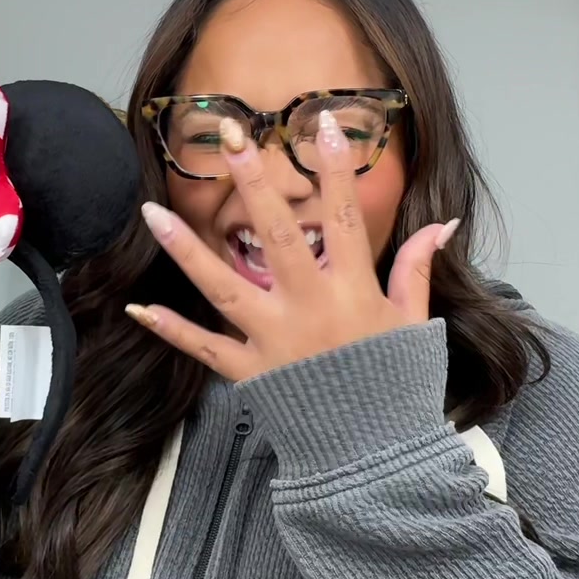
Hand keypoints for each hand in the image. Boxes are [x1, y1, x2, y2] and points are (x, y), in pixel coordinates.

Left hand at [127, 108, 457, 381]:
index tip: (324, 123)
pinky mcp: (249, 372)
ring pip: (222, 285)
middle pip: (276, 234)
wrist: (373, 456)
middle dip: (254, 183)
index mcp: (352, 292)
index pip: (343, 217)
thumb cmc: (397, 386)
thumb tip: (440, 224)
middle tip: (232, 139)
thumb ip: (417, 269)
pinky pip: (203, 346)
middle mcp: (307, 308)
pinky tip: (137, 307)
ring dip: (185, 249)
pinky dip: (171, 329)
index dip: (335, 169)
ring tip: (151, 213)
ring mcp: (273, 339)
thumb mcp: (414, 323)